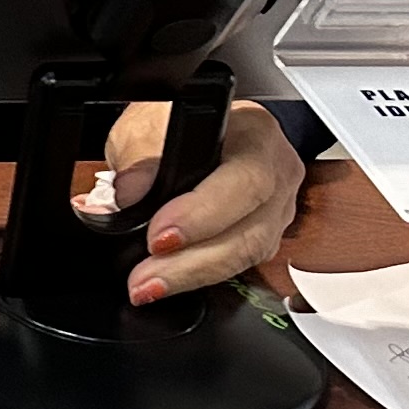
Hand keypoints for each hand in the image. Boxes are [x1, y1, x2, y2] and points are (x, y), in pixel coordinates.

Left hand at [105, 100, 307, 302]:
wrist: (204, 128)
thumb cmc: (180, 121)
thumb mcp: (148, 122)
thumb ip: (137, 155)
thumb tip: (128, 195)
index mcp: (257, 136)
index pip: (243, 182)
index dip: (201, 216)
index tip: (158, 237)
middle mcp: (278, 174)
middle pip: (249, 231)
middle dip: (192, 263)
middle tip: (145, 280)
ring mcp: (279, 209)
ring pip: (248, 255)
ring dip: (194, 277)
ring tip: (148, 287)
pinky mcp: (267, 235)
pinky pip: (241, 264)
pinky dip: (201, 276)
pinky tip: (169, 283)